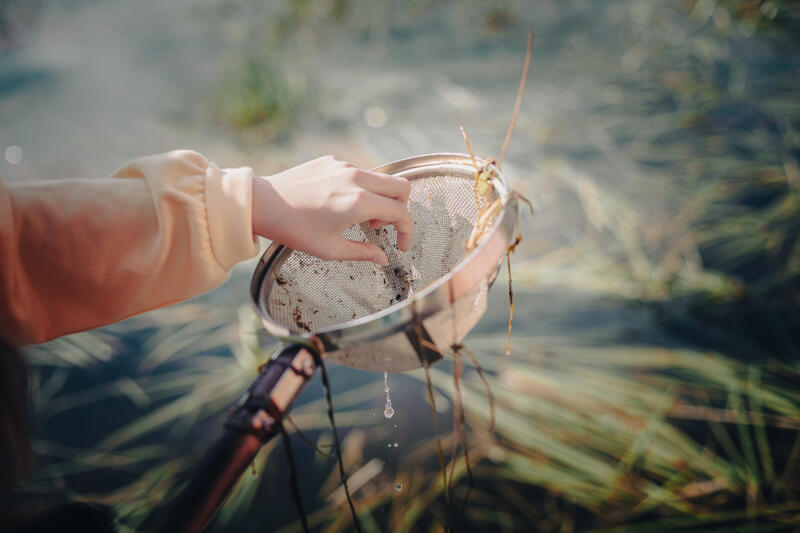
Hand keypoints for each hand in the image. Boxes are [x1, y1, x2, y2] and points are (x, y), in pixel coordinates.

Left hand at [252, 156, 411, 264]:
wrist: (262, 203)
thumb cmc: (294, 229)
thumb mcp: (330, 249)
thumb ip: (362, 253)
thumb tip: (382, 258)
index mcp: (358, 202)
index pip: (400, 212)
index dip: (407, 231)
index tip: (401, 245)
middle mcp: (355, 179)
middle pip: (400, 186)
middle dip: (400, 208)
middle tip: (381, 227)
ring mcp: (343, 166)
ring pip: (380, 178)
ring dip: (379, 199)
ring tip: (357, 218)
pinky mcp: (331, 161)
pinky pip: (359, 173)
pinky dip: (361, 189)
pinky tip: (339, 204)